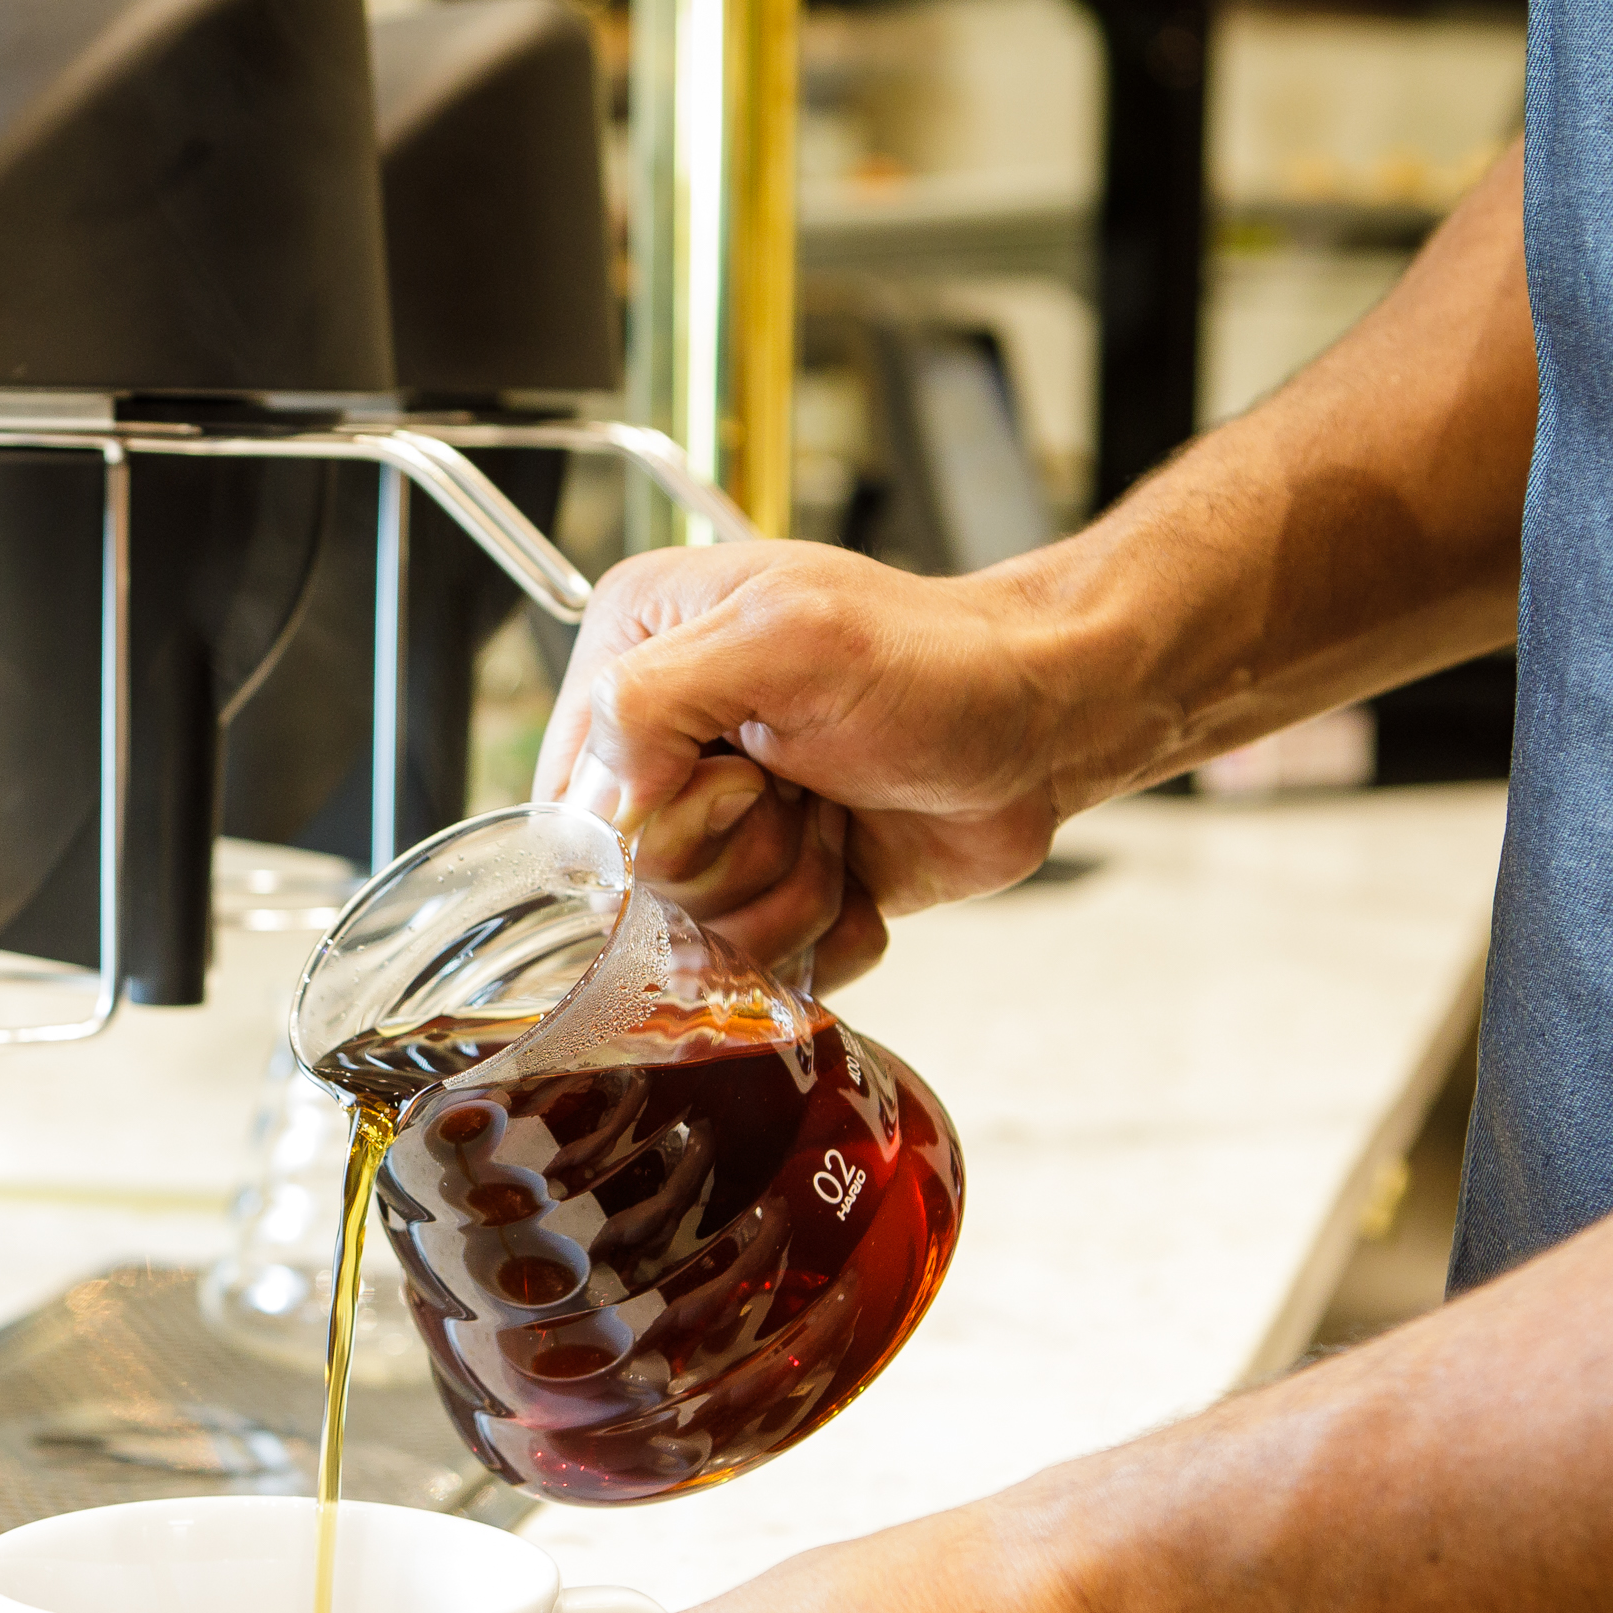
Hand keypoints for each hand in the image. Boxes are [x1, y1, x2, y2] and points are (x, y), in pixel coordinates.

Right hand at [532, 539, 1153, 983]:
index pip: (569, 808)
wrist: (1044, 724)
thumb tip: (599, 813)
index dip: (658, 826)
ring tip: (839, 824)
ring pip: (699, 944)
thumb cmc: (935, 664)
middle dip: (740, 860)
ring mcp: (715, 827)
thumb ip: (655, 699)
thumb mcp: (788, 640)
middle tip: (807, 792)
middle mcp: (661, 748)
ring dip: (790, 898)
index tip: (747, 779)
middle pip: (634, 891)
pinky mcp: (770, 894)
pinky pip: (761, 972)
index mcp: (633, 658)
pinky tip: (859, 871)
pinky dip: (827, 937)